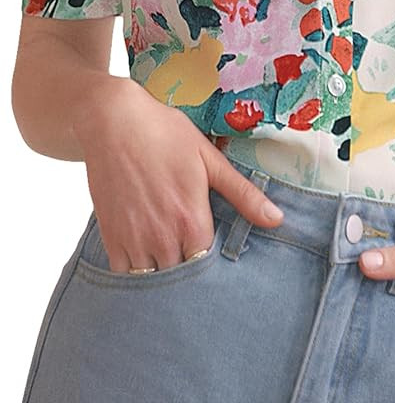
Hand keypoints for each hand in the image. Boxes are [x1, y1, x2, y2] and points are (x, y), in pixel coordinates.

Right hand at [76, 78, 283, 272]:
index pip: (208, 265)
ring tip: (171, 255)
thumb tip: (277, 220)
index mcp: (191, 220)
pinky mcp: (110, 236)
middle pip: (182, 276)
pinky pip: (124, 273)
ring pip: (152, 280)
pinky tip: (145, 254)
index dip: (213, 259)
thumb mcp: (210, 160)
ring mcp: (133, 239)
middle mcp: (162, 237)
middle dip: (189, 270)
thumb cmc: (165, 135)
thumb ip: (243, 194)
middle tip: (191, 251)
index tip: (213, 247)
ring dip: (163, 273)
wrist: (113, 122)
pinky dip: (135, 271)